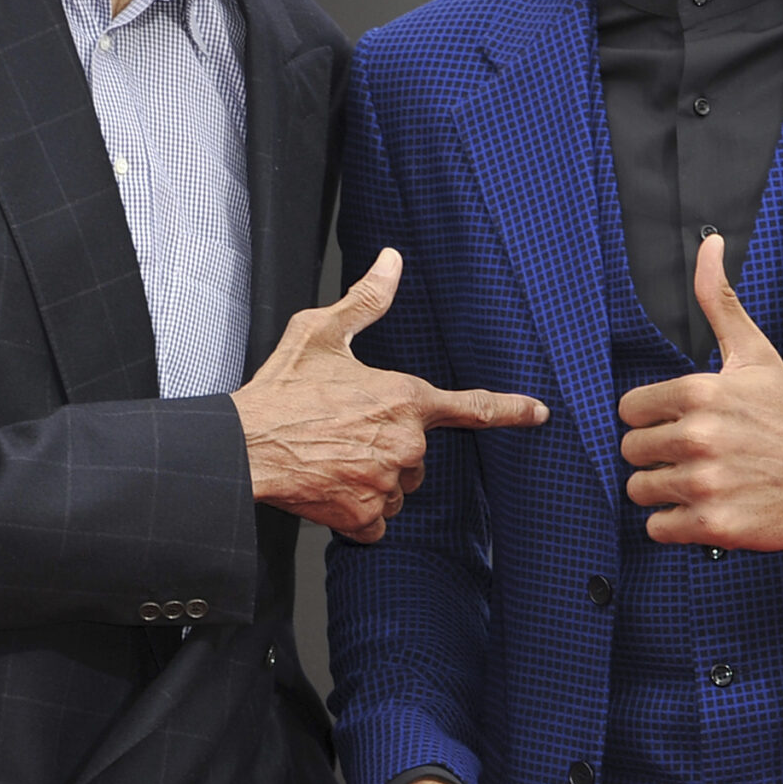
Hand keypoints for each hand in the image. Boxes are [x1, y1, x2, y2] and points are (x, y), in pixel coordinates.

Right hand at [234, 248, 546, 542]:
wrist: (245, 445)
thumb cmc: (280, 391)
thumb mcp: (322, 332)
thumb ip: (366, 300)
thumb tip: (391, 261)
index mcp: (403, 398)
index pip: (471, 406)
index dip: (509, 409)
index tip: (538, 413)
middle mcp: (404, 443)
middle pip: (418, 455)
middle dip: (388, 448)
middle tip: (344, 434)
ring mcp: (386, 483)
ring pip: (397, 489)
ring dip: (374, 480)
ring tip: (333, 460)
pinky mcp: (364, 516)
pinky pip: (376, 523)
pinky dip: (357, 512)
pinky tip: (330, 489)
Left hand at [617, 232, 782, 549]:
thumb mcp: (755, 354)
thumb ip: (719, 301)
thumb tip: (708, 243)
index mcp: (700, 392)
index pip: (629, 410)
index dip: (653, 417)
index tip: (683, 421)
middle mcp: (698, 437)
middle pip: (631, 451)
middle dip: (657, 454)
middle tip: (696, 454)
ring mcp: (705, 483)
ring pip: (640, 490)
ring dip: (664, 490)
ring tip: (701, 480)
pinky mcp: (713, 525)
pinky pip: (657, 527)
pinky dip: (676, 523)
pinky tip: (705, 507)